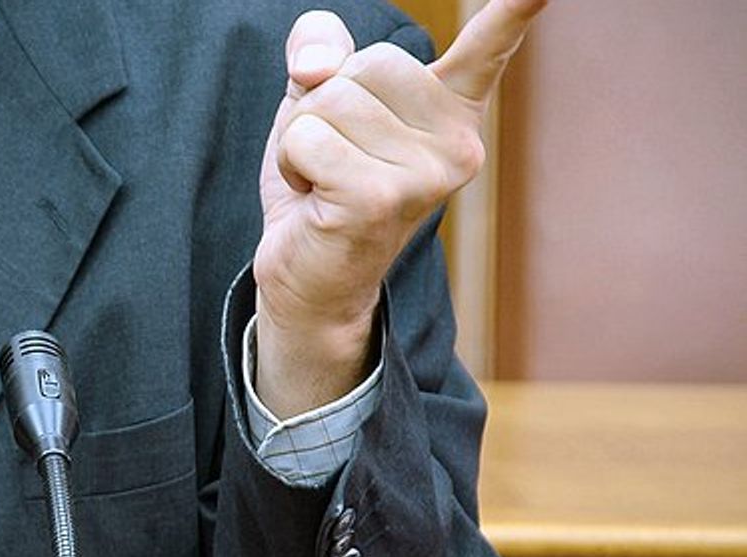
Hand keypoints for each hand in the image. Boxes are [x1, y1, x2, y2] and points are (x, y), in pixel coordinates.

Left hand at [252, 0, 546, 416]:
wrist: (309, 278)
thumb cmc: (319, 187)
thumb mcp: (315, 103)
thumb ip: (319, 54)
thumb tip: (317, 63)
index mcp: (450, 112)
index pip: (489, 48)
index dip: (516, 9)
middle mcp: (458, 142)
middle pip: (365, 62)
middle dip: (323, 102)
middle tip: (334, 158)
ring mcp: (428, 173)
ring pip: (329, 99)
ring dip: (301, 138)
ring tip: (323, 181)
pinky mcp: (383, 197)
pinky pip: (307, 138)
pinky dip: (292, 162)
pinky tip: (316, 200)